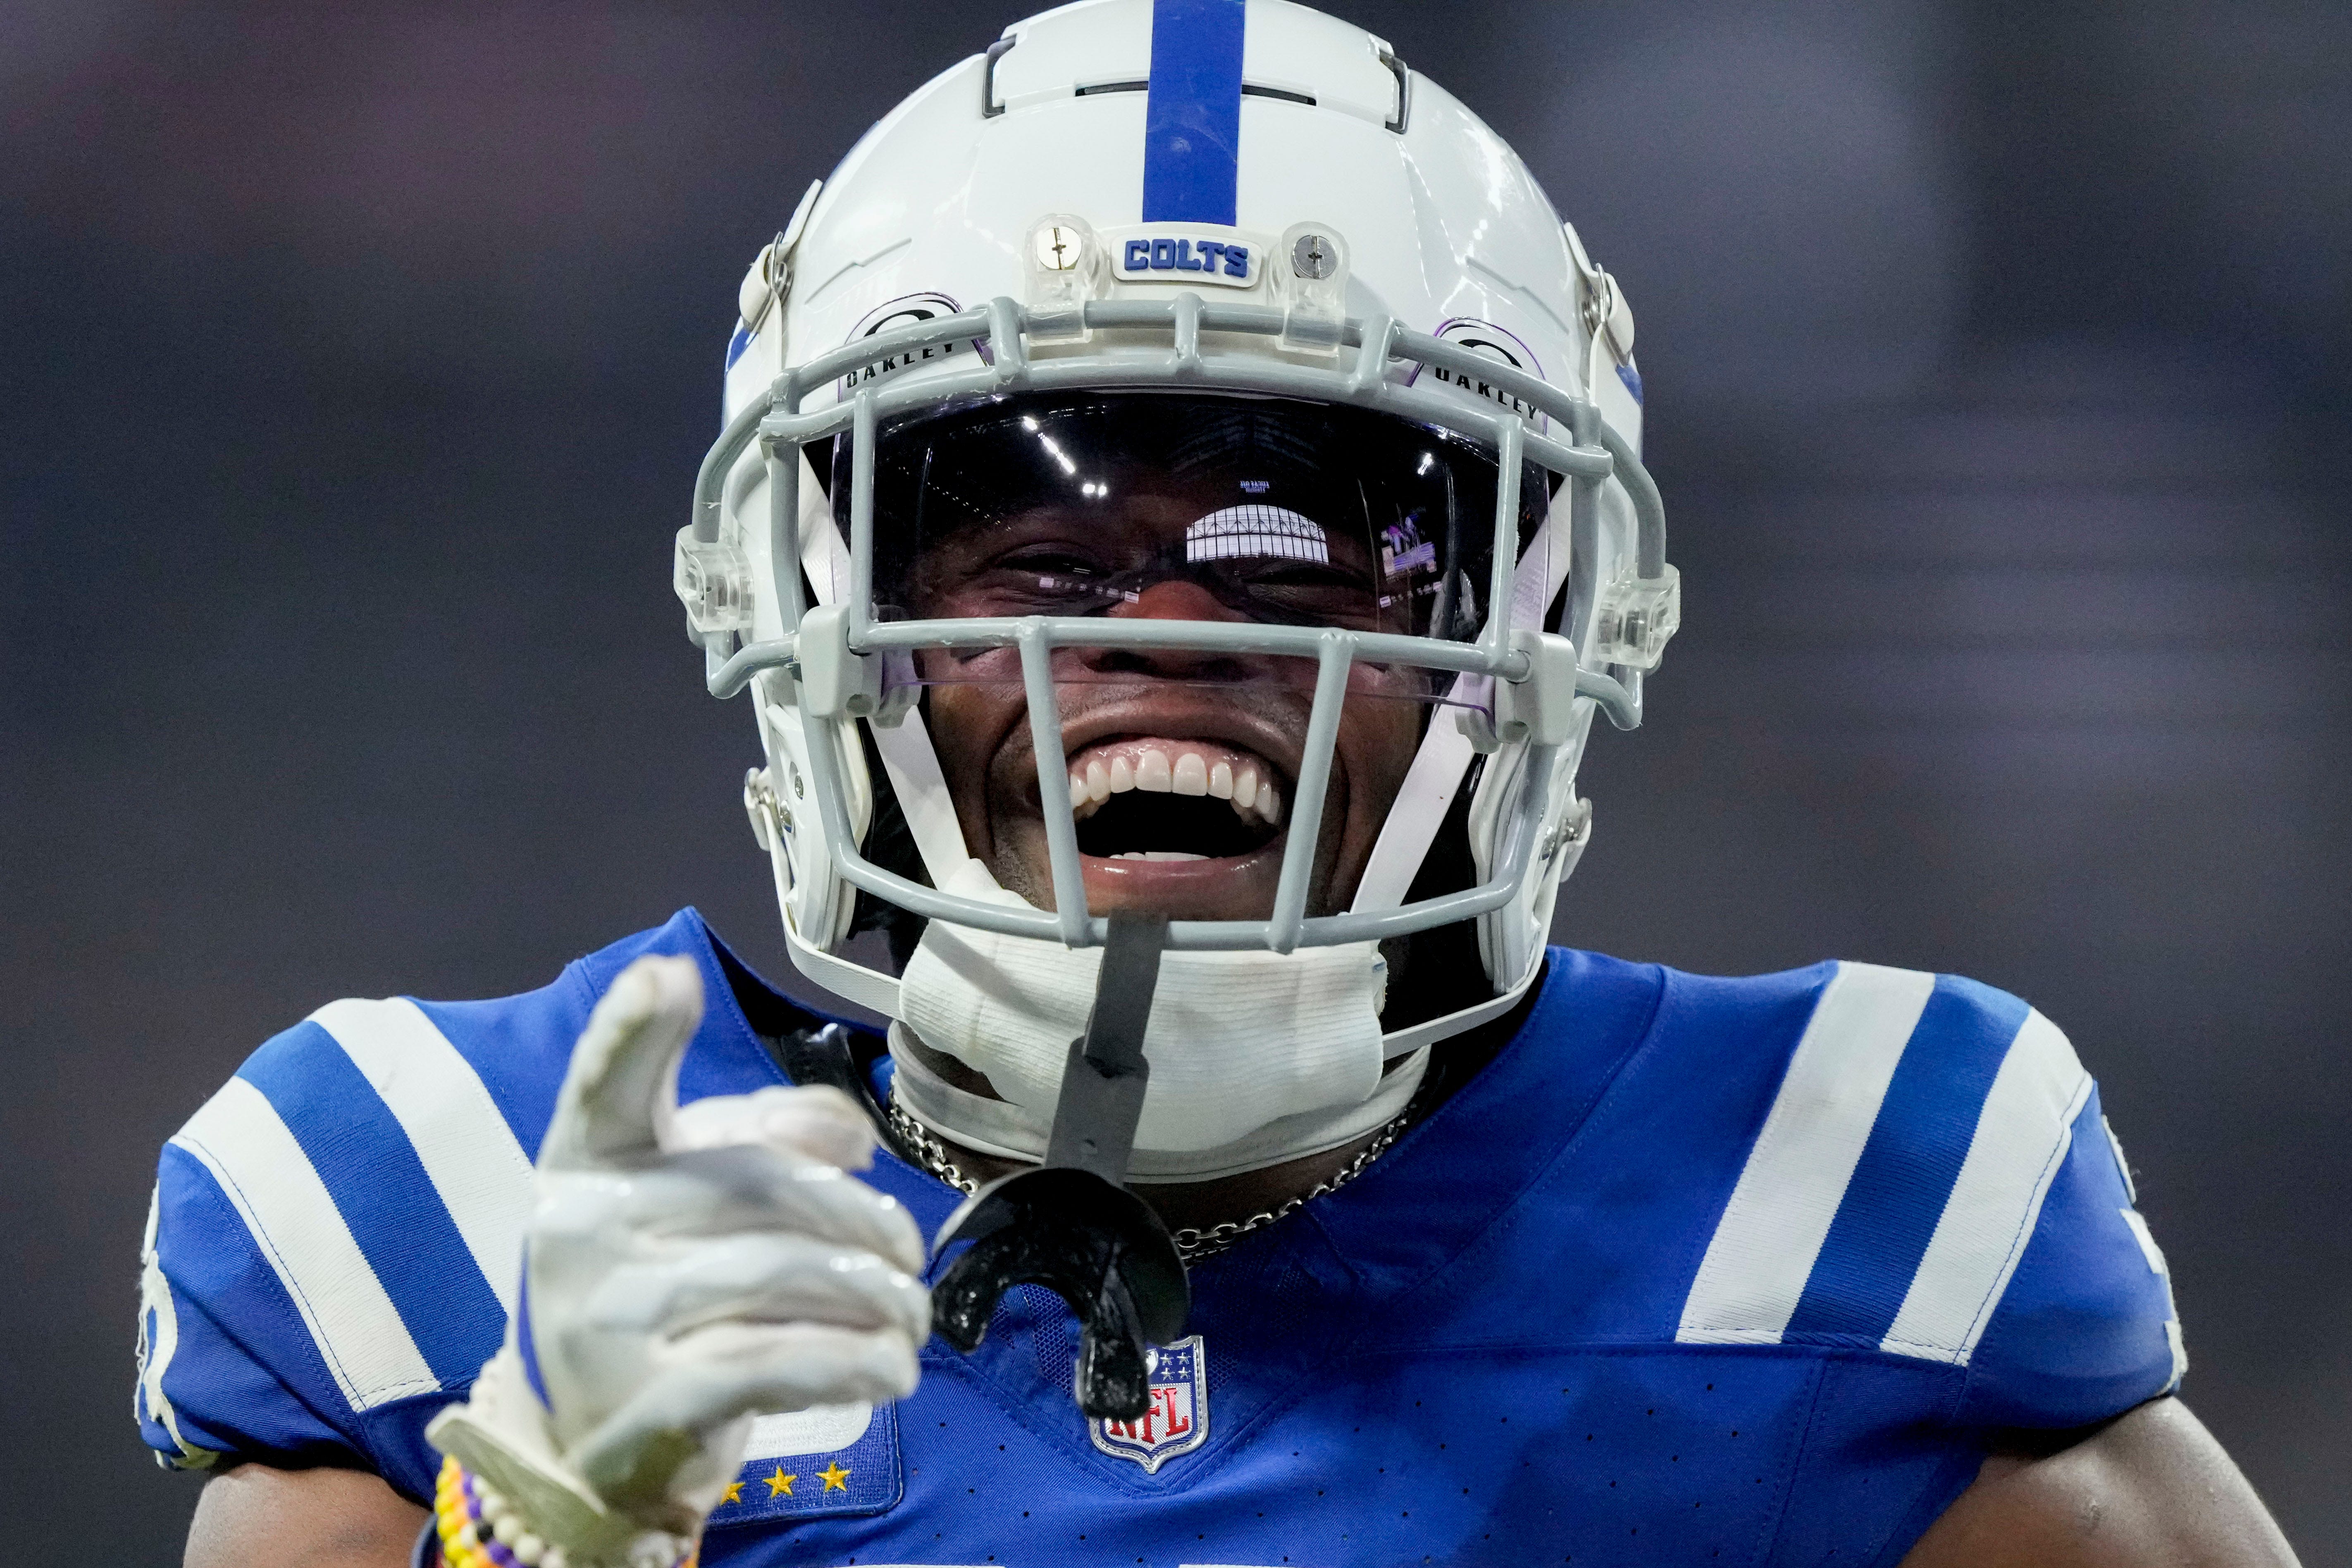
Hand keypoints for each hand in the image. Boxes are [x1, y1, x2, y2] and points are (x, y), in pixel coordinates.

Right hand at [427, 956, 928, 1566]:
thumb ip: (768, 1136)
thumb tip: (847, 1133)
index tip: (669, 977)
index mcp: (590, 1163)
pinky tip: (890, 1367)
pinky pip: (776, 1363)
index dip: (633, 1030)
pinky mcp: (644, 1406)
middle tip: (907, 1258)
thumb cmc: (666, 1289)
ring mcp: (605, 1320)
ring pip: (783, 1277)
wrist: (596, 1444)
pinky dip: (851, 1362)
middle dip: (862, 1222)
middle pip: (762, 1189)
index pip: (606, 1087)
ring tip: (910, 1316)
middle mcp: (581, 1229)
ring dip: (874, 1298)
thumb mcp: (698, 1200)